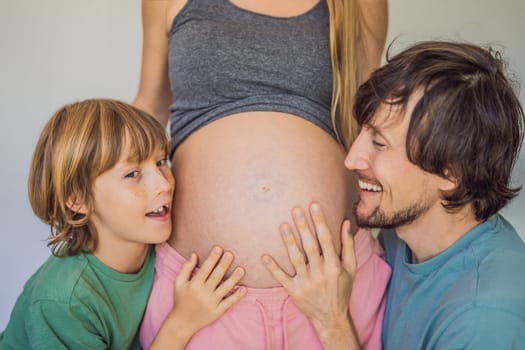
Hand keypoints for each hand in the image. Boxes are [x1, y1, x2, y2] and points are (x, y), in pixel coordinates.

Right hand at [151, 247, 245, 348]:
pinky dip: (237, 296)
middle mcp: (203, 294)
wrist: (182, 322)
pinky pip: (229, 303)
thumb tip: (194, 253)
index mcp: (194, 285)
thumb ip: (186, 268)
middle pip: (216, 277)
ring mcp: (211, 303)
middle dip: (223, 265)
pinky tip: (244, 288)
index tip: (219, 248)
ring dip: (233, 279)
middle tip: (230, 254)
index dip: (212, 258)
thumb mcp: (179, 283)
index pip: (205, 269)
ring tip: (241, 269)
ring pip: (224, 289)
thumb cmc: (181, 299)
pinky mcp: (217, 312)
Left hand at [262, 203, 359, 348]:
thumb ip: (348, 245)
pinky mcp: (294, 292)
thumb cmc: (342, 289)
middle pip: (310, 246)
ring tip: (282, 225)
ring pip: (296, 259)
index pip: (326, 239)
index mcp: (334, 266)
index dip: (320, 222)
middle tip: (295, 209)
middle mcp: (321, 273)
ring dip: (289, 242)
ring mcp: (306, 283)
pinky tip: (264, 256)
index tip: (314, 206)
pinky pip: (281, 278)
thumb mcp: (351, 268)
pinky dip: (273, 268)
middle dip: (303, 227)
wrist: (332, 318)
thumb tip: (346, 222)